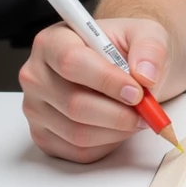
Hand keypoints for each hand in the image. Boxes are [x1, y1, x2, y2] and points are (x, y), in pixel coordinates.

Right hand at [19, 17, 171, 163]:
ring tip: (136, 117)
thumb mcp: (147, 34)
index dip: (106, 80)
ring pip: (77, 133)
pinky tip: (118, 127)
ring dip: (116, 130)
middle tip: (145, 110)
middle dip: (117, 113)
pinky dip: (107, 144)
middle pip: (74, 104)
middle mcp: (36, 75)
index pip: (71, 62)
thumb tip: (145, 75)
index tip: (136, 91)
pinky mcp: (44, 137)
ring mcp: (35, 109)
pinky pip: (78, 152)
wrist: (122, 68)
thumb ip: (150, 49)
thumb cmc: (128, 49)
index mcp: (52, 41)